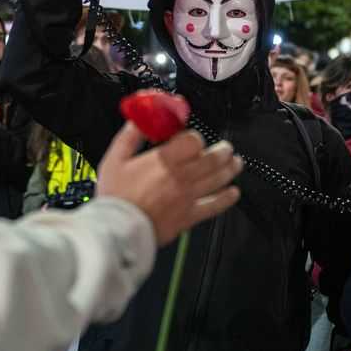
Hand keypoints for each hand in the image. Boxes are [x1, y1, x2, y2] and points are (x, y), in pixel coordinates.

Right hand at [95, 121, 242, 245]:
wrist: (118, 230)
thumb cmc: (116, 197)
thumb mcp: (114, 159)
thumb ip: (130, 136)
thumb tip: (138, 120)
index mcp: (165, 161)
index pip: (193, 141)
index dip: (195, 137)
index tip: (191, 139)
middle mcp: (181, 177)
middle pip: (212, 159)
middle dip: (222, 151)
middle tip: (226, 148)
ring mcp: (188, 197)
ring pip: (218, 179)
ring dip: (230, 169)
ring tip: (236, 163)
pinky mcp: (190, 216)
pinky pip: (214, 206)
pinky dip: (227, 198)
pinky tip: (233, 193)